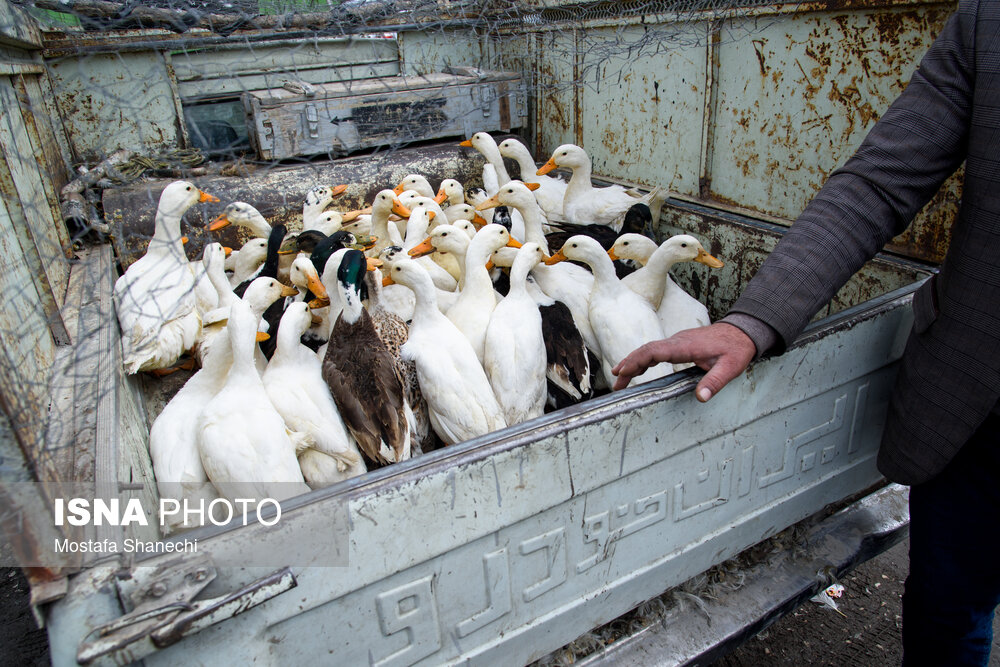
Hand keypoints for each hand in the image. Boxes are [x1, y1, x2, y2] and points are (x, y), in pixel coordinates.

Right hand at [611, 323, 756, 399]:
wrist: (741, 332)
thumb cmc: (736, 348)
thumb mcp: (730, 367)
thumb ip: (715, 382)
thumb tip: (701, 397)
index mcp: (685, 346)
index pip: (655, 351)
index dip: (637, 360)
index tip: (624, 370)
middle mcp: (677, 341)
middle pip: (646, 350)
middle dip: (629, 364)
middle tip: (616, 381)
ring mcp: (676, 342)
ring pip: (649, 349)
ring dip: (633, 362)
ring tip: (619, 377)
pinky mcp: (678, 344)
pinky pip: (656, 350)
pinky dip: (643, 359)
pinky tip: (637, 368)